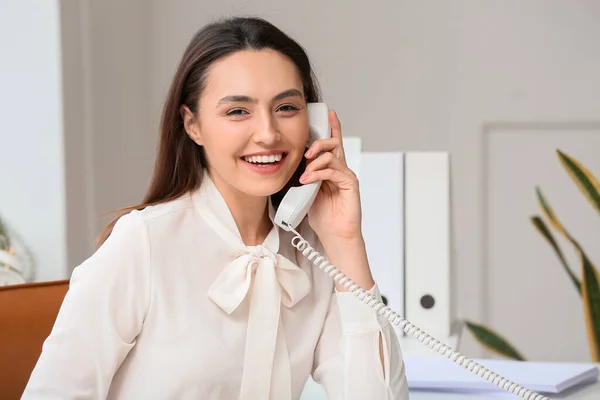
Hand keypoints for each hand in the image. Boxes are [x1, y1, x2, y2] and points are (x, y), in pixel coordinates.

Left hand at [299, 110, 374, 290]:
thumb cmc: (321, 215)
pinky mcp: (351, 184)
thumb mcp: (306, 191)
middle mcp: (341, 169)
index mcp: (331, 169)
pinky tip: (308, 180)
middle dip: (318, 142)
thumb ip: (303, 176)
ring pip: (332, 156)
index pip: (332, 144)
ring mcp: (347, 176)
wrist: (334, 235)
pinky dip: (319, 173)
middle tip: (306, 152)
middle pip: (333, 144)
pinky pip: (335, 170)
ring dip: (315, 162)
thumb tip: (290, 164)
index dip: (332, 128)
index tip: (328, 113)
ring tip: (304, 175)